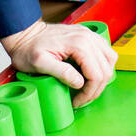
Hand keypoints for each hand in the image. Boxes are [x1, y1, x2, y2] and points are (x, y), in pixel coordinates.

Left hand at [1, 18, 117, 105]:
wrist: (25, 34)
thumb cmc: (28, 49)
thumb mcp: (39, 63)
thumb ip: (61, 72)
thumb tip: (79, 83)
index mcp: (78, 44)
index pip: (96, 75)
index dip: (89, 93)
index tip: (77, 101)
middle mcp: (88, 37)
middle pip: (105, 70)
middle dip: (95, 89)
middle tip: (82, 99)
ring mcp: (89, 35)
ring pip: (110, 60)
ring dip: (102, 77)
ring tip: (87, 88)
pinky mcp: (87, 36)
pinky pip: (105, 51)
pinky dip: (102, 65)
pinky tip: (91, 73)